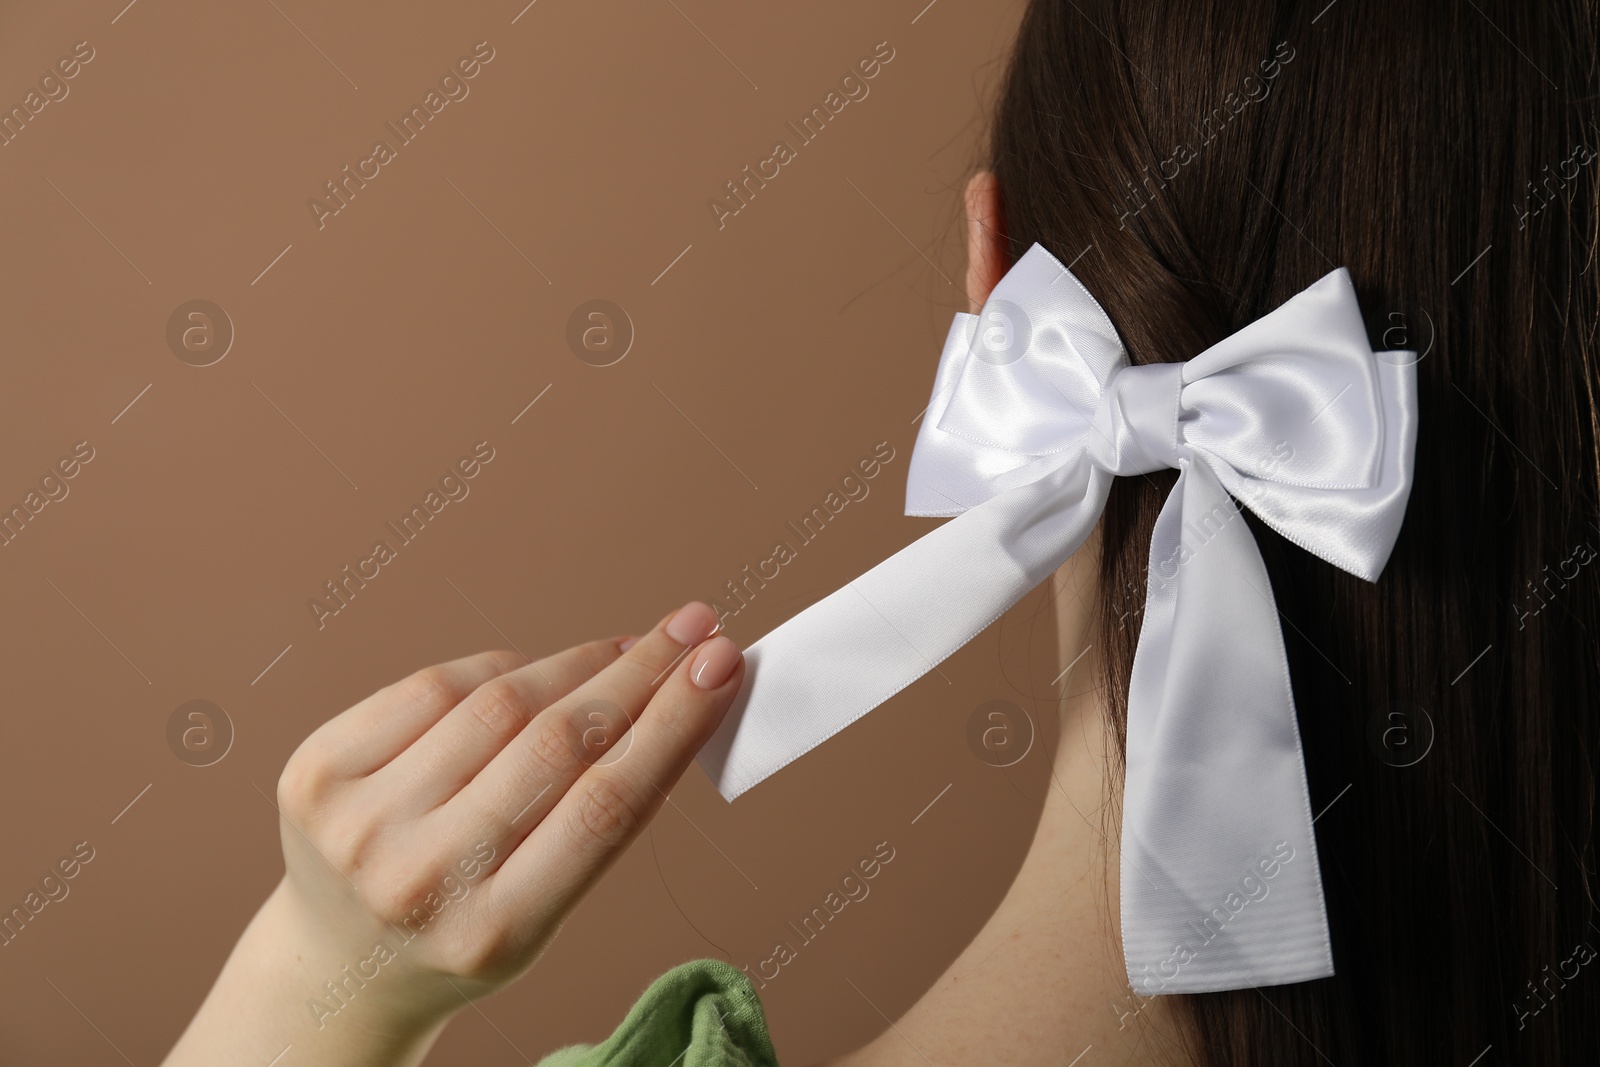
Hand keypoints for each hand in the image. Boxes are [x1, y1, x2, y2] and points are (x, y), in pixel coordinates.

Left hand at [161, 601, 742, 1066]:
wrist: (340, 967)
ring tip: (625, 650)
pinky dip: (500, 669)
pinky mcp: (315, 772)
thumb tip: (672, 696)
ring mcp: (357, 822)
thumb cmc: (465, 928)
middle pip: (555, 742)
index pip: (605, 806)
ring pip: (498, 700)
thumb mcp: (544, 913)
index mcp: (492, 933)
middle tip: (693, 629)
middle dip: (639, 672)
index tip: (719, 666)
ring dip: (578, 662)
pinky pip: (435, 686)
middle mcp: (417, 878)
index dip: (672, 723)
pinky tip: (537, 673)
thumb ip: (599, 818)